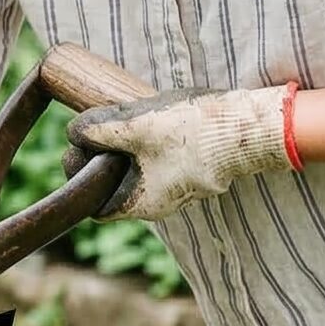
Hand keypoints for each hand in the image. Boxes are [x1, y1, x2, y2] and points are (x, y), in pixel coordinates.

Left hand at [63, 82, 291, 219]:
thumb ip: (98, 131)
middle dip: (103, 158)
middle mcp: (160, 202)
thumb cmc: (192, 132)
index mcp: (142, 203)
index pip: (97, 207)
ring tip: (129, 118)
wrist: (251, 127)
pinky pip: (162, 158)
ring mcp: (180, 186)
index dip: (81, 182)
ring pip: (139, 168)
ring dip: (128, 145)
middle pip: (115, 185)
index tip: (79, 153)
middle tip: (100, 128)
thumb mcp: (135, 127)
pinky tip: (154, 118)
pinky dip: (150, 141)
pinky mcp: (195, 166)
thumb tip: (73, 132)